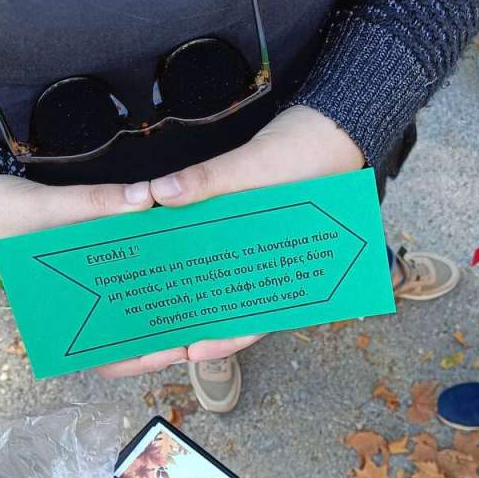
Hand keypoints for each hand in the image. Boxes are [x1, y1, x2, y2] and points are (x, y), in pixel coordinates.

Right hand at [0, 171, 188, 372]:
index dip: (141, 359)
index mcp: (60, 317)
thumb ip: (95, 203)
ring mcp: (81, 294)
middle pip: (123, 338)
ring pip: (125, 313)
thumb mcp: (46, 207)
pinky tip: (170, 269)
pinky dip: (141, 279)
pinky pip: (117, 283)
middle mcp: (74, 312)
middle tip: (202, 328)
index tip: (175, 351)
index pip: (105, 357)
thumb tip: (146, 199)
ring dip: (157, 311)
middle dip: (161, 336)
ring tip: (195, 303)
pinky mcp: (86, 272)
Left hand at [99, 107, 365, 377]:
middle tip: (153, 342)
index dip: (226, 339)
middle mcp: (268, 266)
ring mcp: (254, 249)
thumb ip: (213, 179)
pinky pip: (213, 250)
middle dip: (194, 326)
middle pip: (231, 308)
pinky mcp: (240, 228)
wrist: (331, 126)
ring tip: (147, 310)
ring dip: (188, 295)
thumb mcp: (260, 163)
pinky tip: (160, 262)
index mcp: (285, 269)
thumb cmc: (309, 152)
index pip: (256, 318)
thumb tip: (161, 193)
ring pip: (220, 283)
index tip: (194, 352)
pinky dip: (190, 256)